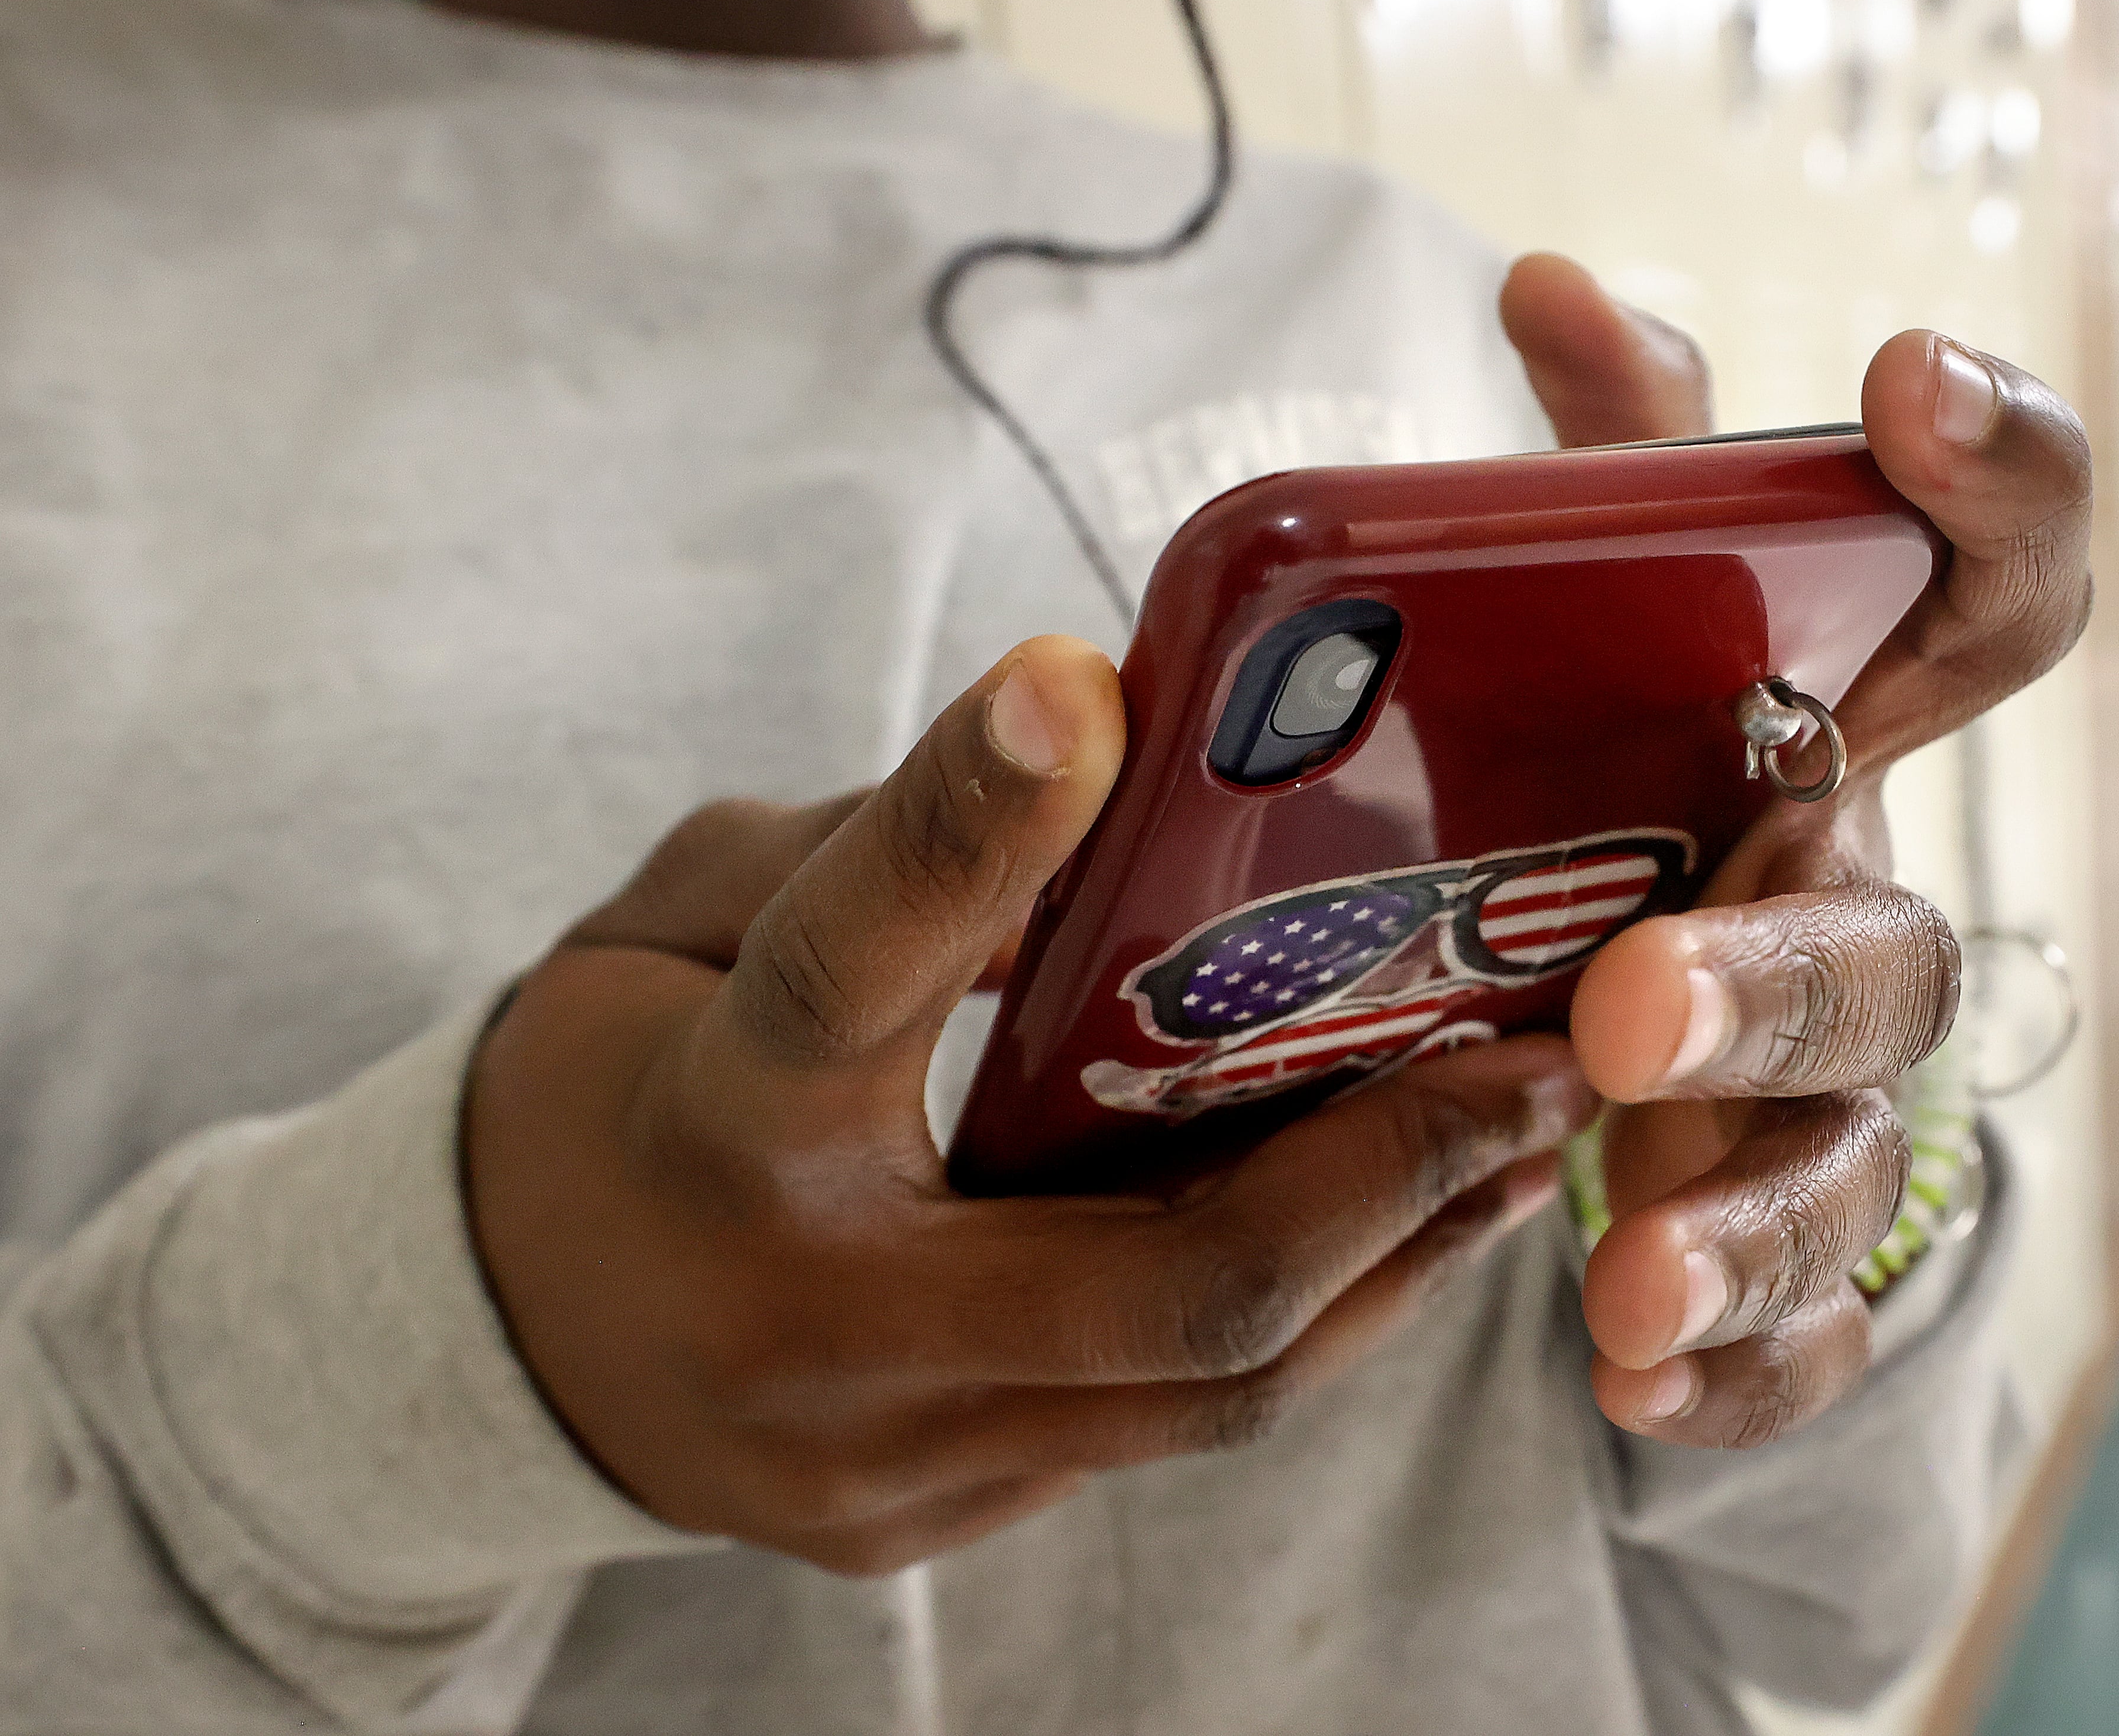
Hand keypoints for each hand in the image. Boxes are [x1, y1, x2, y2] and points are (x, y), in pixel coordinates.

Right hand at [467, 637, 1596, 1574]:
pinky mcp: (933, 1522)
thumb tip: (1104, 786)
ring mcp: (883, 1460)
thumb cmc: (612, 1087)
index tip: (1088, 687)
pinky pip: (1165, 1429)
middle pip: (1161, 1283)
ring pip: (1211, 1391)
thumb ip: (872, 859)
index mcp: (711, 1122)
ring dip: (1394, 1259)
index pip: (853, 959)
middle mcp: (808, 1323)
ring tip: (1523, 1137)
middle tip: (1536, 1058)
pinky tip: (1394, 1225)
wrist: (490, 1335)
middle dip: (1386, 1172)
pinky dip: (1297, 1318)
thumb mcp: (686, 923)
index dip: (972, 821)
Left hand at [1498, 253, 2093, 1447]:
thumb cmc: (1630, 779)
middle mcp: (1871, 904)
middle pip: (1890, 936)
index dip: (1997, 475)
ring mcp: (1847, 1089)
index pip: (2000, 584)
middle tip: (1626, 1005)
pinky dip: (1742, 1362)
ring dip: (1751, 1213)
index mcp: (1852, 728)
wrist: (1622, 1014)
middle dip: (1773, 971)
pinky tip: (1633, 1388)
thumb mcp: (1611, 628)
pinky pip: (1817, 1324)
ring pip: (1860, 1149)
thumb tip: (1553, 283)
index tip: (1899, 378)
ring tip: (1625, 1279)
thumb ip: (1613, 474)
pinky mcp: (1800, 1244)